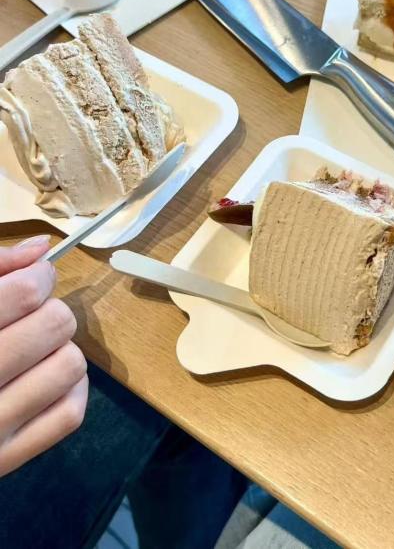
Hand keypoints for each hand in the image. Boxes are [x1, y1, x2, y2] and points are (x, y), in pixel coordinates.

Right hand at [0, 236, 87, 477]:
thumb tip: (41, 249)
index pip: (25, 293)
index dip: (37, 276)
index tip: (31, 279)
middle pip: (55, 324)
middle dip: (47, 312)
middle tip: (25, 319)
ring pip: (70, 365)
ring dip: (59, 350)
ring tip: (31, 351)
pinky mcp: (4, 461)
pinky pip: (70, 413)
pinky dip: (68, 389)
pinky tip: (42, 378)